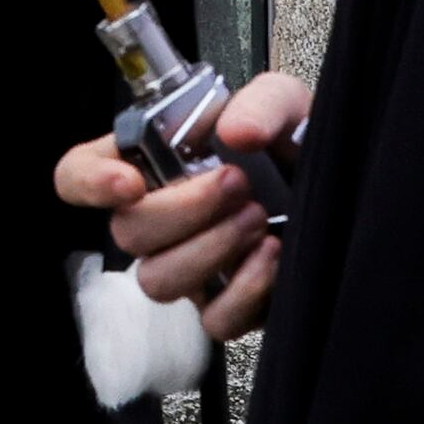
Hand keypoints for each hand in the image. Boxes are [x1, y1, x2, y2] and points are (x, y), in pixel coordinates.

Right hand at [54, 69, 309, 341]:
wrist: (347, 193)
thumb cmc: (298, 147)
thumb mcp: (285, 103)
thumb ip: (259, 103)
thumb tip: (235, 132)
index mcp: (149, 164)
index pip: (77, 176)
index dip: (89, 182)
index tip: (129, 181)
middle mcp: (159, 220)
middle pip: (125, 234)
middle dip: (182, 209)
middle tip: (237, 183)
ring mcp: (189, 268)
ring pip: (159, 281)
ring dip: (211, 249)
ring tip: (258, 218)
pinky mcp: (226, 306)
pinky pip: (214, 321)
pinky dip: (244, 290)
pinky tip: (272, 256)